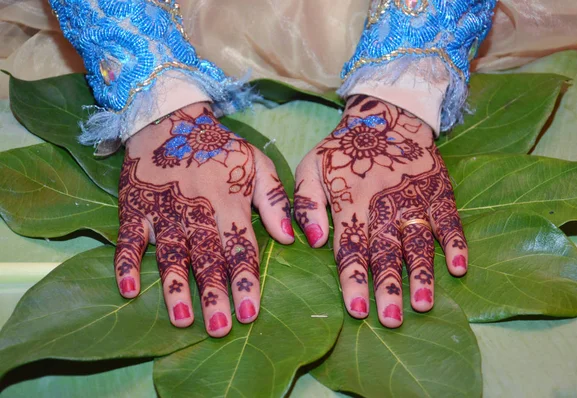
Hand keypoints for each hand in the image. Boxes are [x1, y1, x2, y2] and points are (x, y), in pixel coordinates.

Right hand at [114, 102, 293, 336]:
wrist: (170, 120)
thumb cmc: (219, 149)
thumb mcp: (256, 165)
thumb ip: (275, 200)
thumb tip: (290, 238)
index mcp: (228, 204)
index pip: (239, 249)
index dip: (245, 282)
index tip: (250, 314)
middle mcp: (196, 212)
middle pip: (206, 259)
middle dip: (213, 294)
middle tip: (220, 327)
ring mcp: (163, 212)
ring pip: (169, 254)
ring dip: (175, 287)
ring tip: (181, 319)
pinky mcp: (135, 208)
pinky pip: (128, 239)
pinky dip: (126, 264)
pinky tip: (129, 290)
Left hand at [294, 96, 466, 326]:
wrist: (387, 115)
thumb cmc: (344, 149)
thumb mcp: (312, 167)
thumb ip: (307, 204)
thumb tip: (314, 242)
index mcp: (352, 203)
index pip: (351, 249)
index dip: (354, 282)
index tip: (358, 311)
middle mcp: (385, 205)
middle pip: (386, 252)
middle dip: (387, 287)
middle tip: (390, 320)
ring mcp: (415, 200)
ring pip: (418, 242)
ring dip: (422, 273)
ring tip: (423, 304)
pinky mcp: (438, 192)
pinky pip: (449, 220)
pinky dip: (456, 243)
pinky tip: (460, 267)